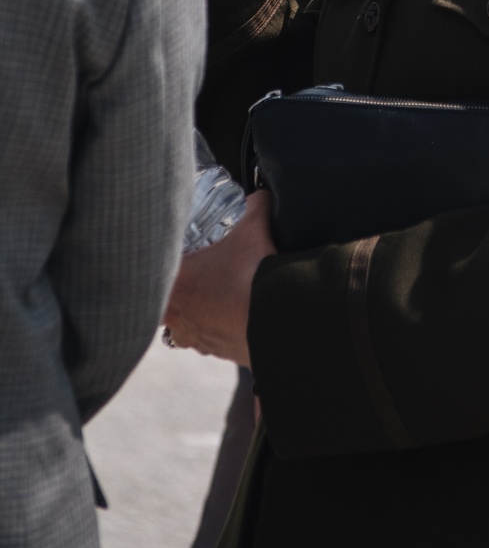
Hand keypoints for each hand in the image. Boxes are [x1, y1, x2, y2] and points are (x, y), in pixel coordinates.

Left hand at [163, 191, 275, 366]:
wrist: (278, 321)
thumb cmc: (254, 278)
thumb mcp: (254, 230)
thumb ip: (255, 207)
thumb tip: (260, 195)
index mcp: (174, 284)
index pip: (150, 272)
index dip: (159, 262)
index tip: (176, 257)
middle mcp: (176, 316)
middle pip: (162, 301)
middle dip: (178, 288)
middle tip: (198, 274)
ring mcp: (194, 338)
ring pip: (183, 323)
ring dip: (196, 310)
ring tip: (219, 293)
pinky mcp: (216, 351)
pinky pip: (208, 338)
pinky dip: (217, 326)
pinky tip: (234, 312)